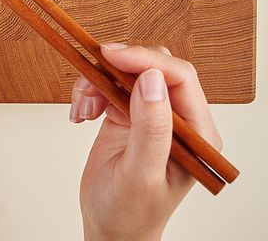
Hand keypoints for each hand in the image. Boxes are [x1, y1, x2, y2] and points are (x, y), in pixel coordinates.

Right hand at [71, 44, 222, 240]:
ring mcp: (151, 115)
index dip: (145, 59)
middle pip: (152, 67)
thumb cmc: (130, 213)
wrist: (109, 228)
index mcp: (197, 134)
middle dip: (117, 68)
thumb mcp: (141, 174)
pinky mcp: (127, 114)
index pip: (179, 77)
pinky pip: (108, 83)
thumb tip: (152, 79)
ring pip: (126, 71)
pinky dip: (89, 91)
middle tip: (90, 81)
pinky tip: (81, 114)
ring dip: (97, 81)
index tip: (111, 55)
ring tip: (83, 109)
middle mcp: (178, 120)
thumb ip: (151, 128)